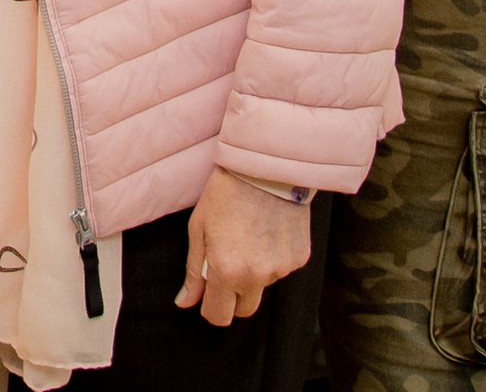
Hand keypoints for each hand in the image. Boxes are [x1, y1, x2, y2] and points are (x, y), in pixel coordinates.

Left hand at [177, 168, 310, 326]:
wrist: (265, 169)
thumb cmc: (225, 194)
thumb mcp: (199, 230)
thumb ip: (193, 271)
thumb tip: (185, 302)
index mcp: (227, 271)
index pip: (218, 316)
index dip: (210, 308)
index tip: (208, 296)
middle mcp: (257, 277)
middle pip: (244, 309)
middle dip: (232, 297)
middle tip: (227, 265)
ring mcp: (281, 269)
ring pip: (263, 286)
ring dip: (254, 272)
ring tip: (248, 236)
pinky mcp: (300, 259)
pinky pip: (281, 269)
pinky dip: (272, 258)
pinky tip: (267, 231)